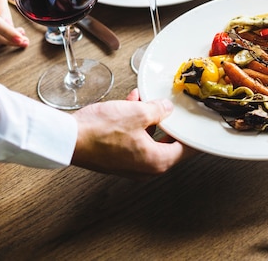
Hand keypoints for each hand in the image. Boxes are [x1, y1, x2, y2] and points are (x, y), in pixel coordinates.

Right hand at [71, 89, 196, 178]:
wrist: (68, 138)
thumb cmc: (100, 131)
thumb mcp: (138, 113)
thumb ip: (158, 110)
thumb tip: (166, 108)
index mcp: (156, 162)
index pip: (186, 150)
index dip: (193, 136)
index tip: (199, 128)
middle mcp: (145, 168)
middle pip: (168, 143)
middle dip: (169, 123)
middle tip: (176, 110)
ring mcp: (129, 164)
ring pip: (149, 138)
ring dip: (149, 118)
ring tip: (147, 100)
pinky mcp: (116, 157)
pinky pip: (133, 138)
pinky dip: (135, 122)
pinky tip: (132, 102)